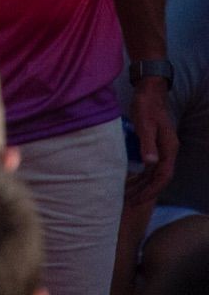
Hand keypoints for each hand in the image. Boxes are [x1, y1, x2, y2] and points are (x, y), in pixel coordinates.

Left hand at [128, 80, 179, 204]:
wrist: (150, 91)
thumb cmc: (146, 106)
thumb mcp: (144, 123)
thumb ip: (147, 143)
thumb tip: (150, 163)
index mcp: (169, 149)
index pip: (162, 177)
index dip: (150, 191)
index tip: (137, 200)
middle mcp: (168, 152)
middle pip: (158, 179)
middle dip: (144, 192)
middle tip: (128, 203)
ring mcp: (162, 149)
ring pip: (154, 174)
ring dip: (142, 185)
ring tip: (127, 196)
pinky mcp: (155, 145)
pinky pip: (150, 167)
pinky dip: (141, 176)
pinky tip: (130, 181)